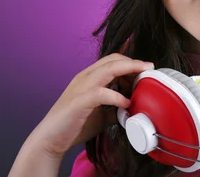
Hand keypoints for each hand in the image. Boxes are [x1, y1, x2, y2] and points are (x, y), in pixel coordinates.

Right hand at [29, 54, 153, 157]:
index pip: (113, 60)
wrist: (50, 139)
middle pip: (113, 60)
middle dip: (133, 63)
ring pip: (108, 69)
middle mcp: (85, 77)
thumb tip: (132, 109)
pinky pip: (101, 93)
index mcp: (90, 78)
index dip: (131, 63)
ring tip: (143, 78)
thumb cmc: (74, 125)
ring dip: (128, 70)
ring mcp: (81, 87)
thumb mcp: (100, 115)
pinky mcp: (79, 101)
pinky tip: (127, 103)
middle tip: (149, 69)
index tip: (146, 71)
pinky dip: (116, 96)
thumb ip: (115, 109)